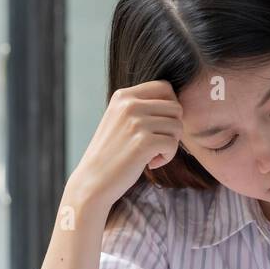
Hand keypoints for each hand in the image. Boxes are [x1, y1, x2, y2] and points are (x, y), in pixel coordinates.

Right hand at [69, 79, 184, 210]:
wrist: (93, 181)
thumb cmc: (111, 153)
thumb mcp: (120, 120)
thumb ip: (142, 107)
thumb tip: (177, 105)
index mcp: (123, 96)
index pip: (165, 87)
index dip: (170, 107)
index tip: (160, 125)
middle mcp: (129, 104)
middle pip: (176, 108)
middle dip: (172, 128)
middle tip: (157, 143)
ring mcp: (136, 122)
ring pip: (177, 126)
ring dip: (170, 144)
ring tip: (152, 154)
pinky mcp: (143, 142)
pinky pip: (173, 144)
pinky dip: (167, 157)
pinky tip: (150, 163)